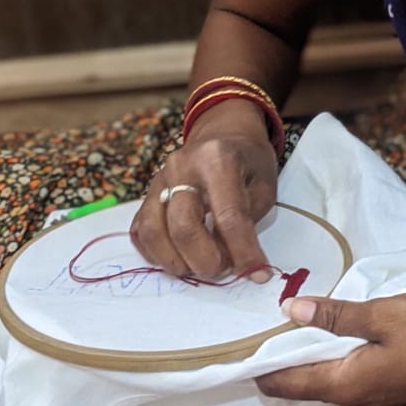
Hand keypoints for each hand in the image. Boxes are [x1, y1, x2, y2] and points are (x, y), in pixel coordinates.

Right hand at [131, 101, 277, 279]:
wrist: (222, 132)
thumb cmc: (248, 160)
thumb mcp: (264, 185)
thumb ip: (248, 222)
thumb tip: (236, 264)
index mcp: (218, 159)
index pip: (228, 216)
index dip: (243, 252)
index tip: (257, 273)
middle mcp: (182, 167)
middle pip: (183, 227)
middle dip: (205, 261)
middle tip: (223, 270)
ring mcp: (159, 180)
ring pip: (154, 232)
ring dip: (177, 261)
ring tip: (199, 268)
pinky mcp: (146, 194)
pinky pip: (141, 230)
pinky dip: (156, 253)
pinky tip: (178, 257)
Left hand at [257, 292, 405, 405]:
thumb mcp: (383, 313)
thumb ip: (334, 316)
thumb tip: (288, 313)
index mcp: (347, 386)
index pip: (285, 384)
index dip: (257, 367)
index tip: (235, 344)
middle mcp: (356, 404)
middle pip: (303, 385)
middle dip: (281, 358)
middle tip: (259, 322)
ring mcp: (376, 402)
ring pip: (327, 380)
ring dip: (309, 355)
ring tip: (290, 321)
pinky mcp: (392, 391)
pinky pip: (349, 377)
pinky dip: (334, 357)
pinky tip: (332, 332)